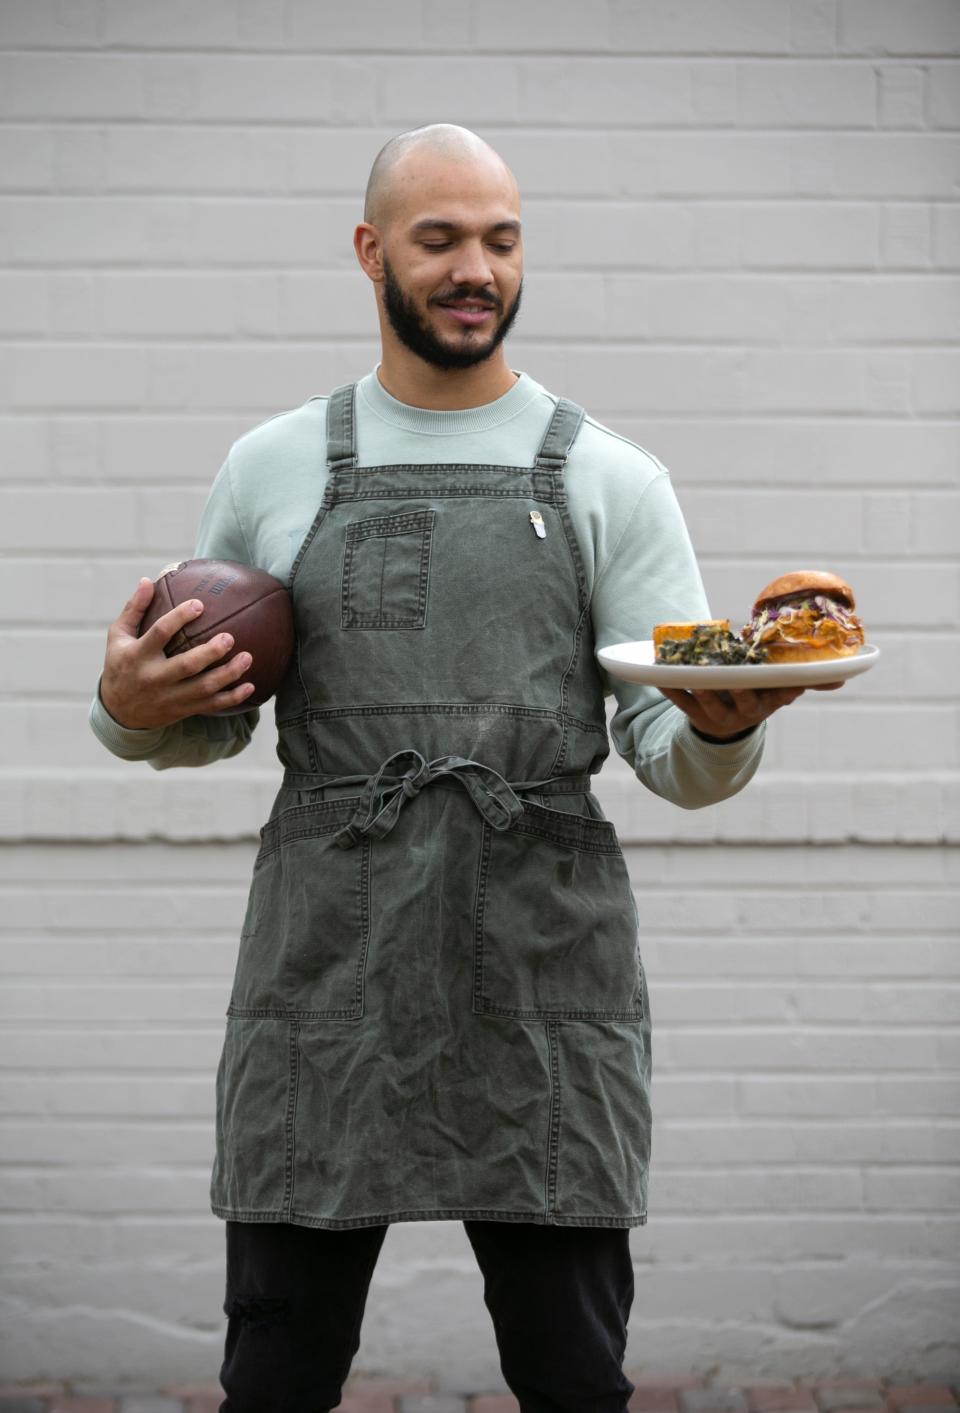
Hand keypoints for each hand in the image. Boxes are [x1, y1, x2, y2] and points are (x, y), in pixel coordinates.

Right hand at [99, 578, 255, 728]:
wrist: (119, 712)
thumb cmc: (121, 665)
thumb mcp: (118, 637)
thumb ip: (134, 609)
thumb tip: (148, 580)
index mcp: (138, 655)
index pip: (160, 633)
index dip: (179, 617)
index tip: (199, 604)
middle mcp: (154, 678)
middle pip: (187, 666)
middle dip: (210, 652)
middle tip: (230, 637)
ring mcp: (170, 697)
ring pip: (203, 688)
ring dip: (228, 674)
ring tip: (248, 657)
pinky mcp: (183, 709)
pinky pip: (211, 705)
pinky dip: (232, 698)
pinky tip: (250, 685)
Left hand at [659, 680, 844, 740]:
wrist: (726, 732)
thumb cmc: (757, 697)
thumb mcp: (779, 692)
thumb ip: (806, 682)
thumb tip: (844, 679)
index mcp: (770, 701)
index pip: (780, 693)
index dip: (785, 688)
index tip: (791, 681)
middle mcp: (748, 712)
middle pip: (744, 699)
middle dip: (740, 688)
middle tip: (735, 675)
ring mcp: (721, 717)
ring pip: (711, 702)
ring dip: (702, 688)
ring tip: (694, 674)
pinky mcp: (697, 718)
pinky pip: (683, 704)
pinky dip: (673, 690)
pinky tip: (662, 677)